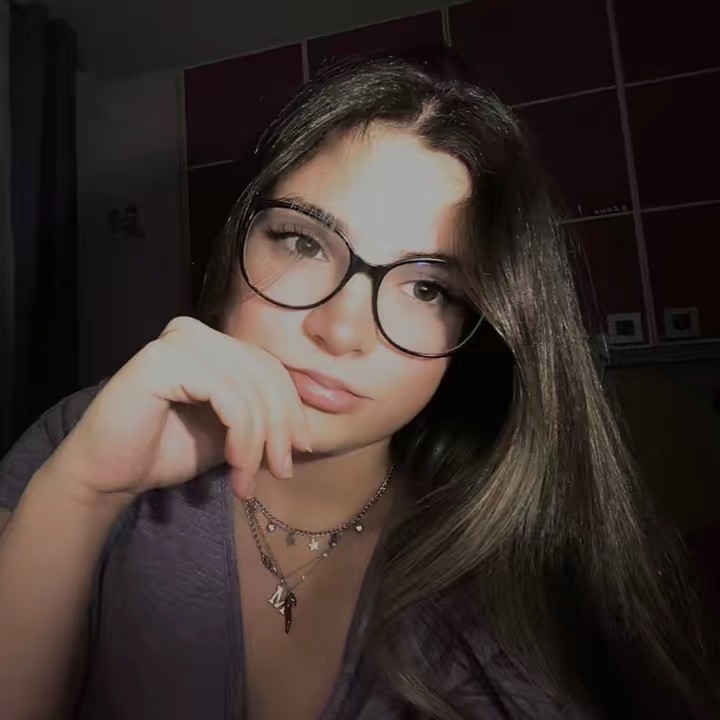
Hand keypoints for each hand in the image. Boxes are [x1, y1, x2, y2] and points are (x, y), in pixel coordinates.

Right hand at [46, 316, 311, 501]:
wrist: (109, 473)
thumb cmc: (167, 450)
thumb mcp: (230, 431)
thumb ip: (262, 417)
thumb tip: (308, 427)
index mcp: (211, 342)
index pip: (269, 367)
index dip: (292, 409)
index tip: (302, 450)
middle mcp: (195, 332)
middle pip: (265, 375)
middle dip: (280, 428)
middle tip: (282, 470)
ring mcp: (179, 340)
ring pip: (250, 388)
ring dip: (259, 441)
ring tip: (250, 480)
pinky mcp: (165, 359)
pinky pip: (227, 394)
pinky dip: (242, 435)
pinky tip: (237, 466)